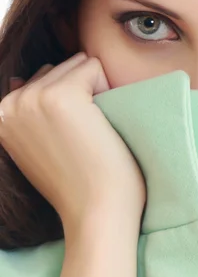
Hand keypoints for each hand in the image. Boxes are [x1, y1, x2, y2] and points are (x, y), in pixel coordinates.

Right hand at [0, 53, 145, 229]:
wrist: (97, 213)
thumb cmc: (79, 181)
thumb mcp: (38, 145)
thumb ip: (28, 111)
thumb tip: (18, 78)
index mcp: (1, 115)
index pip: (46, 78)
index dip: (71, 104)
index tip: (69, 141)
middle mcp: (10, 103)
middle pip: (62, 66)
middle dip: (82, 92)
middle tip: (83, 137)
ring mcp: (33, 98)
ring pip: (78, 63)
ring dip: (95, 90)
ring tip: (90, 131)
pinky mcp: (61, 95)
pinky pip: (95, 66)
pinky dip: (108, 89)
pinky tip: (100, 125)